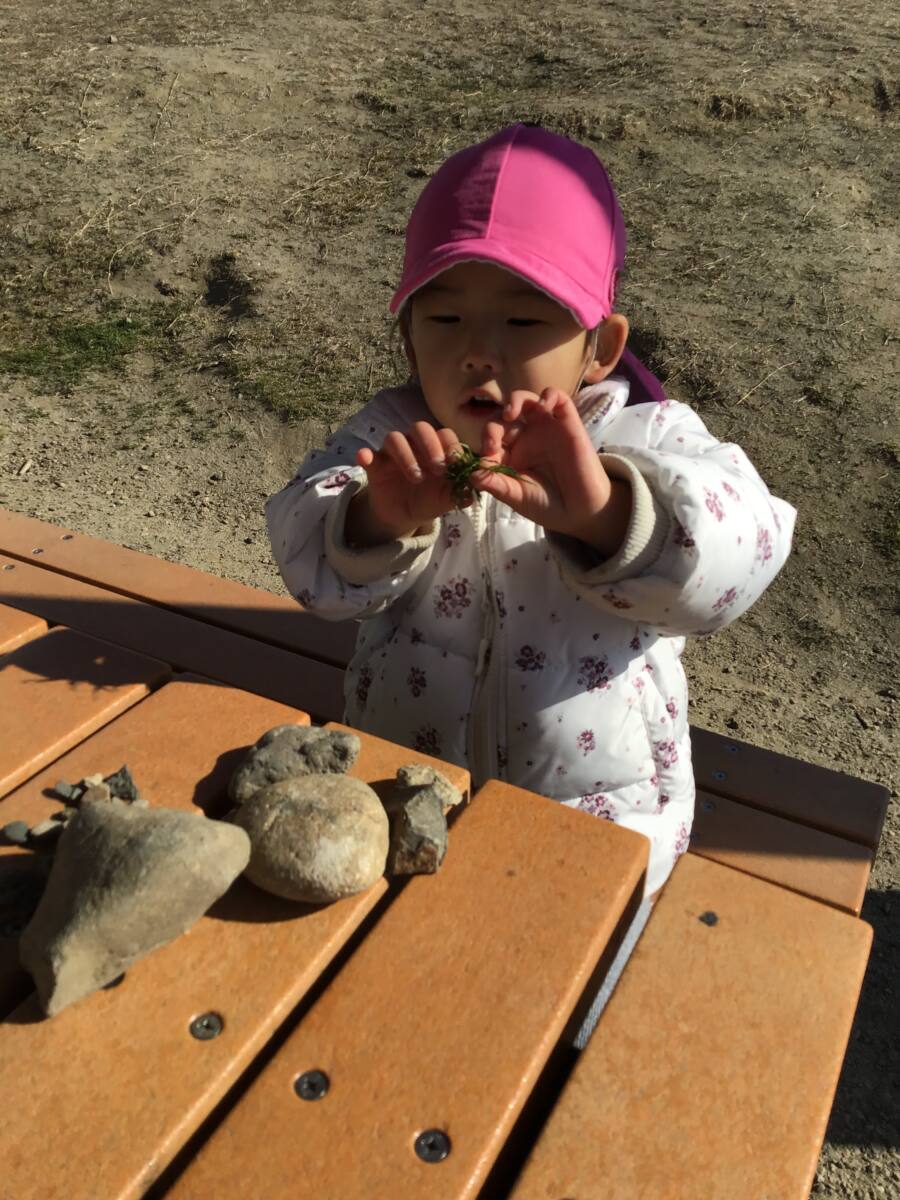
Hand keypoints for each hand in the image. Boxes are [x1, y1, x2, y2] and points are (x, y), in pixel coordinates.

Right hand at [350, 422, 465, 544]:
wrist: (404, 516)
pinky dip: (366, 455)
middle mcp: (415, 445)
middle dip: (430, 444)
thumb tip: (471, 496)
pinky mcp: (375, 465)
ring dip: (406, 454)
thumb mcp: (446, 500)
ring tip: (416, 477)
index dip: (451, 445)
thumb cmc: (430, 500)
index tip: (456, 462)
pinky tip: (365, 459)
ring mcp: (393, 454)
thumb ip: (459, 494)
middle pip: (420, 427)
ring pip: (395, 438)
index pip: (445, 434)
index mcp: (437, 449)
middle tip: (438, 468)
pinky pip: (368, 454)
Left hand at [472, 388, 630, 553]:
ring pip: (527, 401)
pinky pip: (558, 399)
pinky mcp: (567, 423)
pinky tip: (542, 405)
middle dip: (494, 425)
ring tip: (510, 413)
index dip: (485, 441)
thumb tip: (472, 474)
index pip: (491, 437)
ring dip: (516, 400)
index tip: (487, 454)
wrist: (580, 512)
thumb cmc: (546, 505)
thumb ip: (495, 484)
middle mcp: (526, 437)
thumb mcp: (516, 497)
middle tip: (494, 441)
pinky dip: (549, 395)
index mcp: (509, 454)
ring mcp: (546, 428)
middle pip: (504, 417)